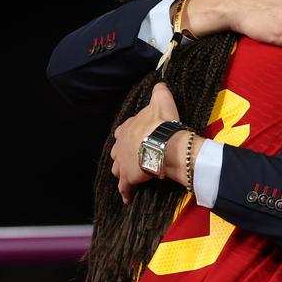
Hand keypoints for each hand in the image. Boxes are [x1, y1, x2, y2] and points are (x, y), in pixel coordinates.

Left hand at [110, 83, 179, 202]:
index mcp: (126, 129)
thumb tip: (160, 83)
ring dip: (122, 172)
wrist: (164, 145)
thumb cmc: (162, 123)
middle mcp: (119, 146)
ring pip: (117, 169)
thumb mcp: (161, 101)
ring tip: (129, 176)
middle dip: (122, 154)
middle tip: (133, 157)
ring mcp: (122, 163)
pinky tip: (128, 198)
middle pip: (117, 151)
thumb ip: (159, 92)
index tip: (135, 138)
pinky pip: (124, 188)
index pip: (122, 131)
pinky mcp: (128, 178)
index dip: (128, 135)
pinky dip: (125, 192)